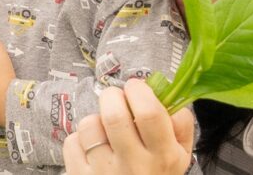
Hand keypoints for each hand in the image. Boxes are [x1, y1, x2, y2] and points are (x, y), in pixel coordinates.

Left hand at [62, 79, 194, 174]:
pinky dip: (81, 140)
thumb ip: (180, 125)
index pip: (149, 114)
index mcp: (163, 157)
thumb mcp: (180, 156)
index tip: (136, 87)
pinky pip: (72, 143)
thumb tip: (167, 96)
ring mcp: (104, 174)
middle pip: (114, 115)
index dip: (139, 91)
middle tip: (116, 100)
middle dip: (112, 97)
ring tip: (105, 131)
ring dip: (95, 120)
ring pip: (89, 126)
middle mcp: (134, 166)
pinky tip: (93, 150)